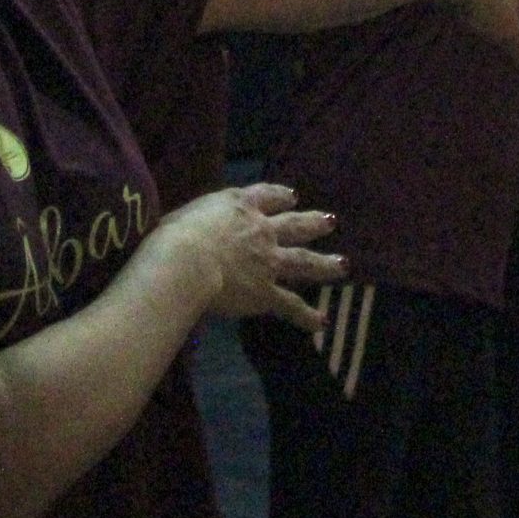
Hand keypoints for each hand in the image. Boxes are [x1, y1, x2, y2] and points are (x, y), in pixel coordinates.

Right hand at [157, 184, 340, 329]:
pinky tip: (321, 322)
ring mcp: (268, 261)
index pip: (266, 196)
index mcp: (239, 206)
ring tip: (343, 266)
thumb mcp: (188, 214)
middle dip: (312, 223)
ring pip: (303, 261)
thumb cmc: (175, 235)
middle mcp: (260, 230)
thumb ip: (200, 221)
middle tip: (331, 222)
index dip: (280, 195)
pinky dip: (306, 315)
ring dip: (325, 264)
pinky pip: (290, 305)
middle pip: (294, 225)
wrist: (186, 260)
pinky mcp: (266, 292)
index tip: (292, 196)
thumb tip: (193, 227)